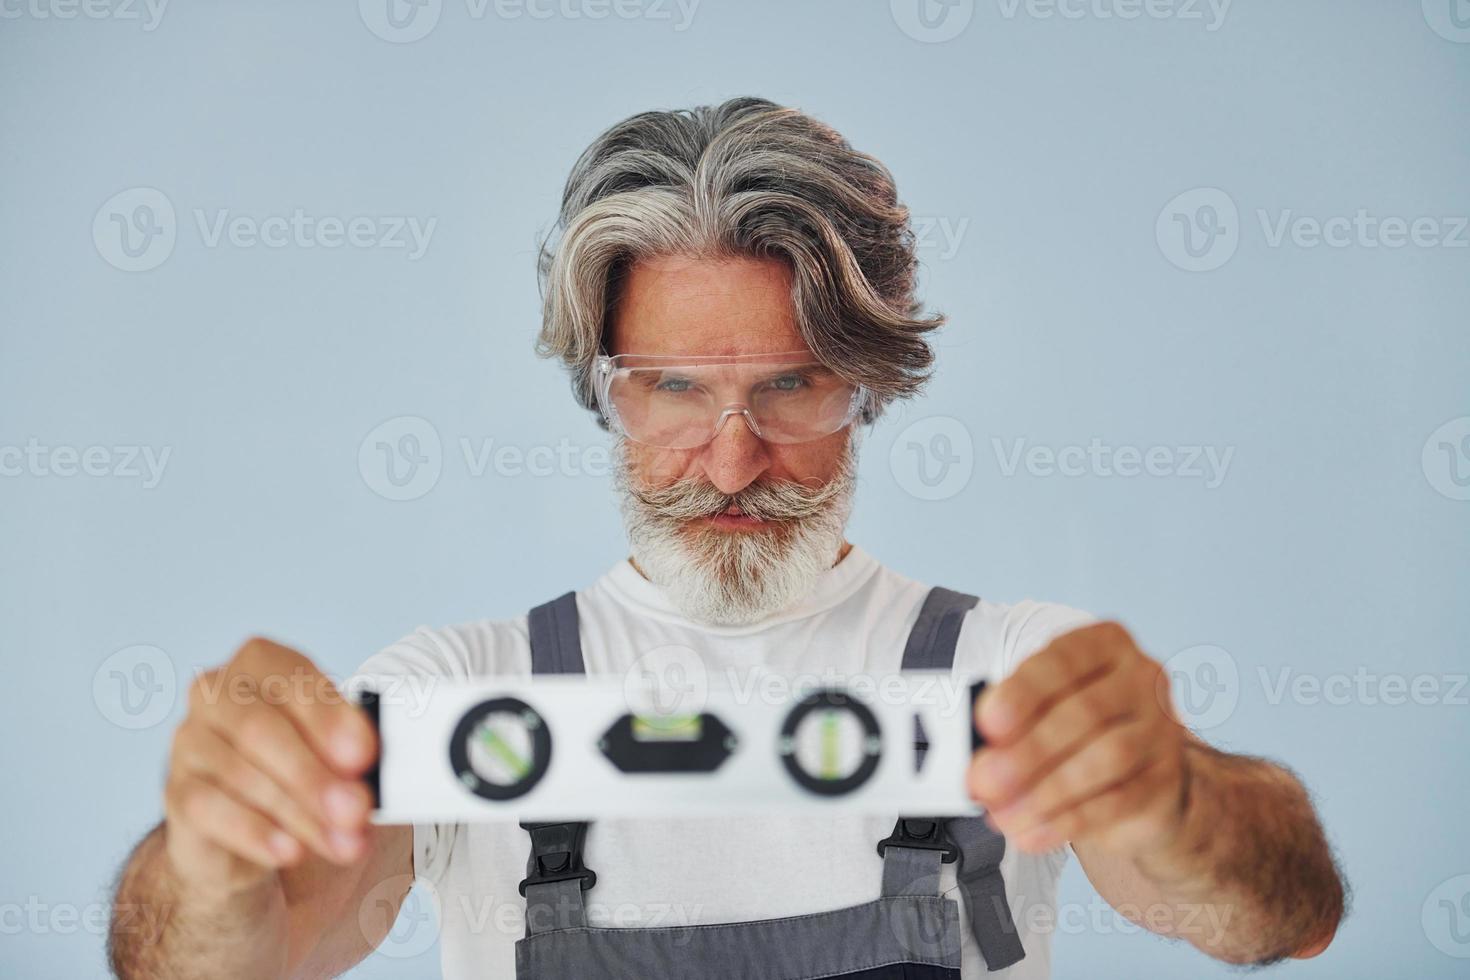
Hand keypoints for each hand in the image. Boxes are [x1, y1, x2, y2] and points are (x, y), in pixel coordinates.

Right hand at [162, 637, 377, 896]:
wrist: (250, 828)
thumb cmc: (303, 767)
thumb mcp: (337, 751)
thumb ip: (352, 751)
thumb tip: (371, 767)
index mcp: (261, 664)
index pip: (291, 679)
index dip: (328, 717)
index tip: (363, 755)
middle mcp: (216, 694)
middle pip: (262, 729)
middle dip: (315, 775)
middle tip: (356, 810)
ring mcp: (190, 742)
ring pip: (242, 775)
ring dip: (299, 813)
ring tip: (343, 843)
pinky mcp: (177, 792)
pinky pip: (211, 810)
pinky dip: (256, 832)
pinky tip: (290, 851)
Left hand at [967, 622, 1189, 856]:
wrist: (1139, 773)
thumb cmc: (1078, 727)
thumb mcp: (1042, 708)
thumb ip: (1013, 720)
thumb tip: (978, 754)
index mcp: (1105, 644)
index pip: (1063, 660)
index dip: (1023, 692)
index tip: (986, 723)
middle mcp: (1142, 679)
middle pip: (1086, 712)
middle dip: (1028, 751)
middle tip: (983, 780)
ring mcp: (1162, 730)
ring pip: (1107, 758)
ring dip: (1046, 791)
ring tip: (1003, 813)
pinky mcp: (1167, 781)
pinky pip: (1117, 802)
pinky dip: (1067, 820)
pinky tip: (1031, 832)